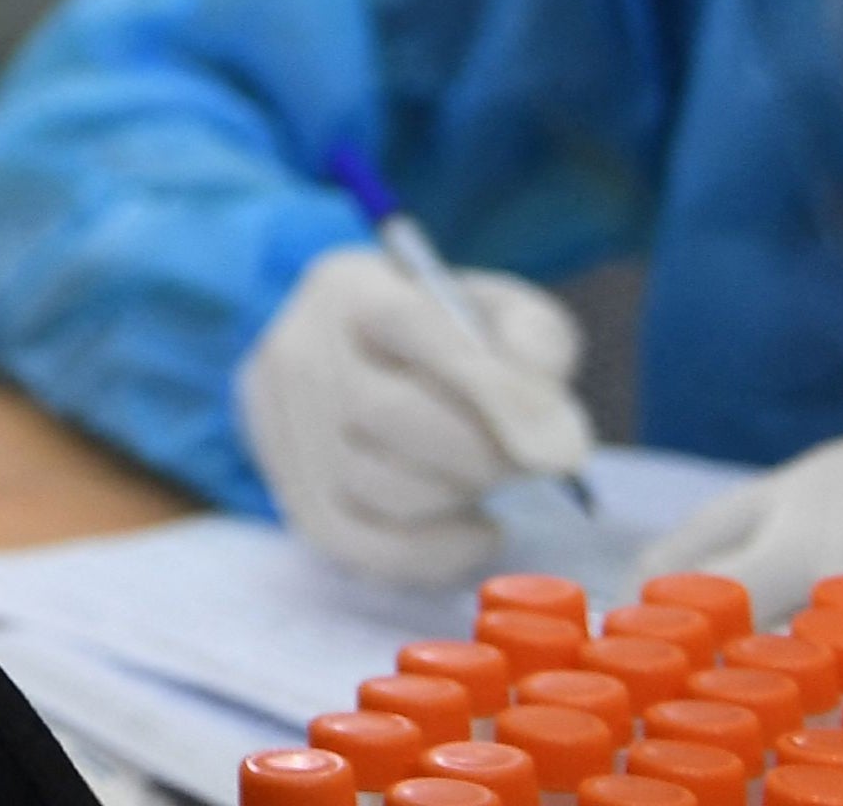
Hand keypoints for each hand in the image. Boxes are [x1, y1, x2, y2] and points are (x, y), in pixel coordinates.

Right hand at [234, 242, 596, 587]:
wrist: (372, 367)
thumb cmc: (454, 339)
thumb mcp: (505, 314)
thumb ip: (535, 345)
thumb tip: (543, 426)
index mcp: (351, 287)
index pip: (409, 324)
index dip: (486, 385)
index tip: (559, 447)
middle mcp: (298, 349)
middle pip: (386, 415)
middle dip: (479, 454)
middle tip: (527, 462)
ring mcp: (284, 428)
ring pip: (375, 486)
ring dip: (456, 498)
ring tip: (487, 479)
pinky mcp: (291, 495)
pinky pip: (358, 548)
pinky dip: (433, 554)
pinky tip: (474, 530)